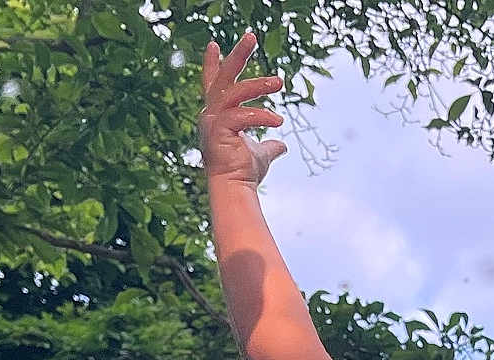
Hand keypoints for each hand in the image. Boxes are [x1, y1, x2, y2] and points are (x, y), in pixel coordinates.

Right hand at [199, 30, 286, 186]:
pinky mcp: (218, 130)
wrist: (235, 189)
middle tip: (252, 36)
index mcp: (217, 115)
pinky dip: (261, 116)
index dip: (213, 64)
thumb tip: (282, 145)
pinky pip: (242, 115)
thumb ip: (270, 146)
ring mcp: (212, 121)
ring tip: (279, 82)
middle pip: (224, 77)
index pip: (214, 84)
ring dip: (258, 84)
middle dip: (238, 55)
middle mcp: (211, 114)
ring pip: (236, 92)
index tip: (214, 44)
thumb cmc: (244, 173)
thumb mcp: (261, 155)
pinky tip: (277, 122)